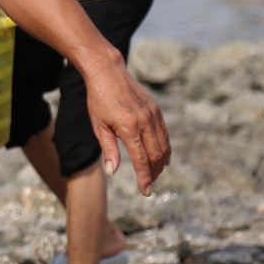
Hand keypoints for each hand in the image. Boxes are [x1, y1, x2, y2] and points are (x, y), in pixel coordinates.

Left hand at [85, 62, 169, 195]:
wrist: (108, 72)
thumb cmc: (98, 100)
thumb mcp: (98, 125)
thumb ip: (108, 149)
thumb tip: (113, 172)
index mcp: (128, 127)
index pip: (141, 159)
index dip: (144, 178)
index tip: (145, 192)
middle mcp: (144, 121)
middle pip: (155, 155)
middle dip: (154, 173)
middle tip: (149, 185)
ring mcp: (153, 115)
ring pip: (163, 146)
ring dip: (161, 163)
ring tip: (154, 175)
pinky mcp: (156, 110)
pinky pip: (164, 134)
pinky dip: (166, 148)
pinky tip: (163, 158)